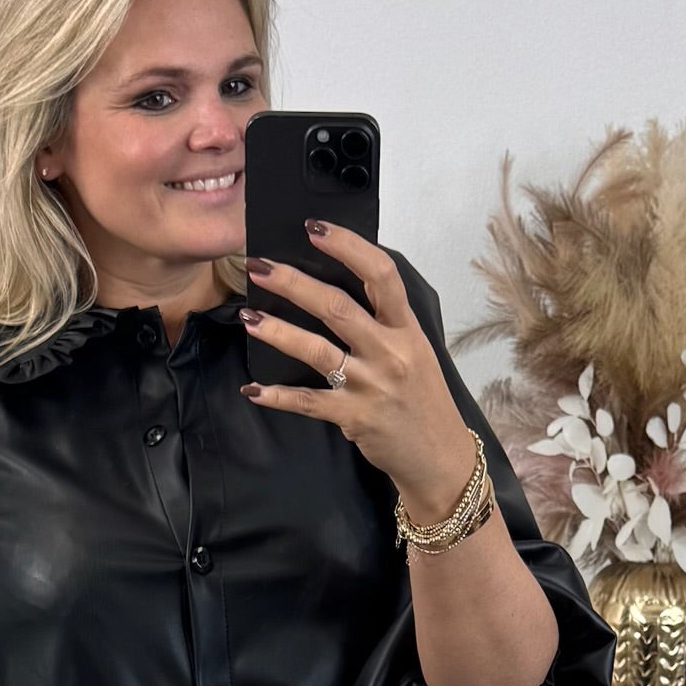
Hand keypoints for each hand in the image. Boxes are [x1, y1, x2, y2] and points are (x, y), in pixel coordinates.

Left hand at [239, 221, 476, 512]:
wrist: (438, 457)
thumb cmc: (422, 399)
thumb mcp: (415, 351)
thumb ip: (384, 322)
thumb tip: (342, 283)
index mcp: (407, 329)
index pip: (381, 275)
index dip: (347, 246)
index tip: (314, 228)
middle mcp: (390, 352)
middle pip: (338, 307)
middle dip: (294, 283)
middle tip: (259, 266)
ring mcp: (370, 385)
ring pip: (317, 350)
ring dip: (278, 331)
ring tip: (247, 316)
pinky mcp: (353, 417)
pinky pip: (307, 403)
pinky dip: (277, 396)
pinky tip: (252, 389)